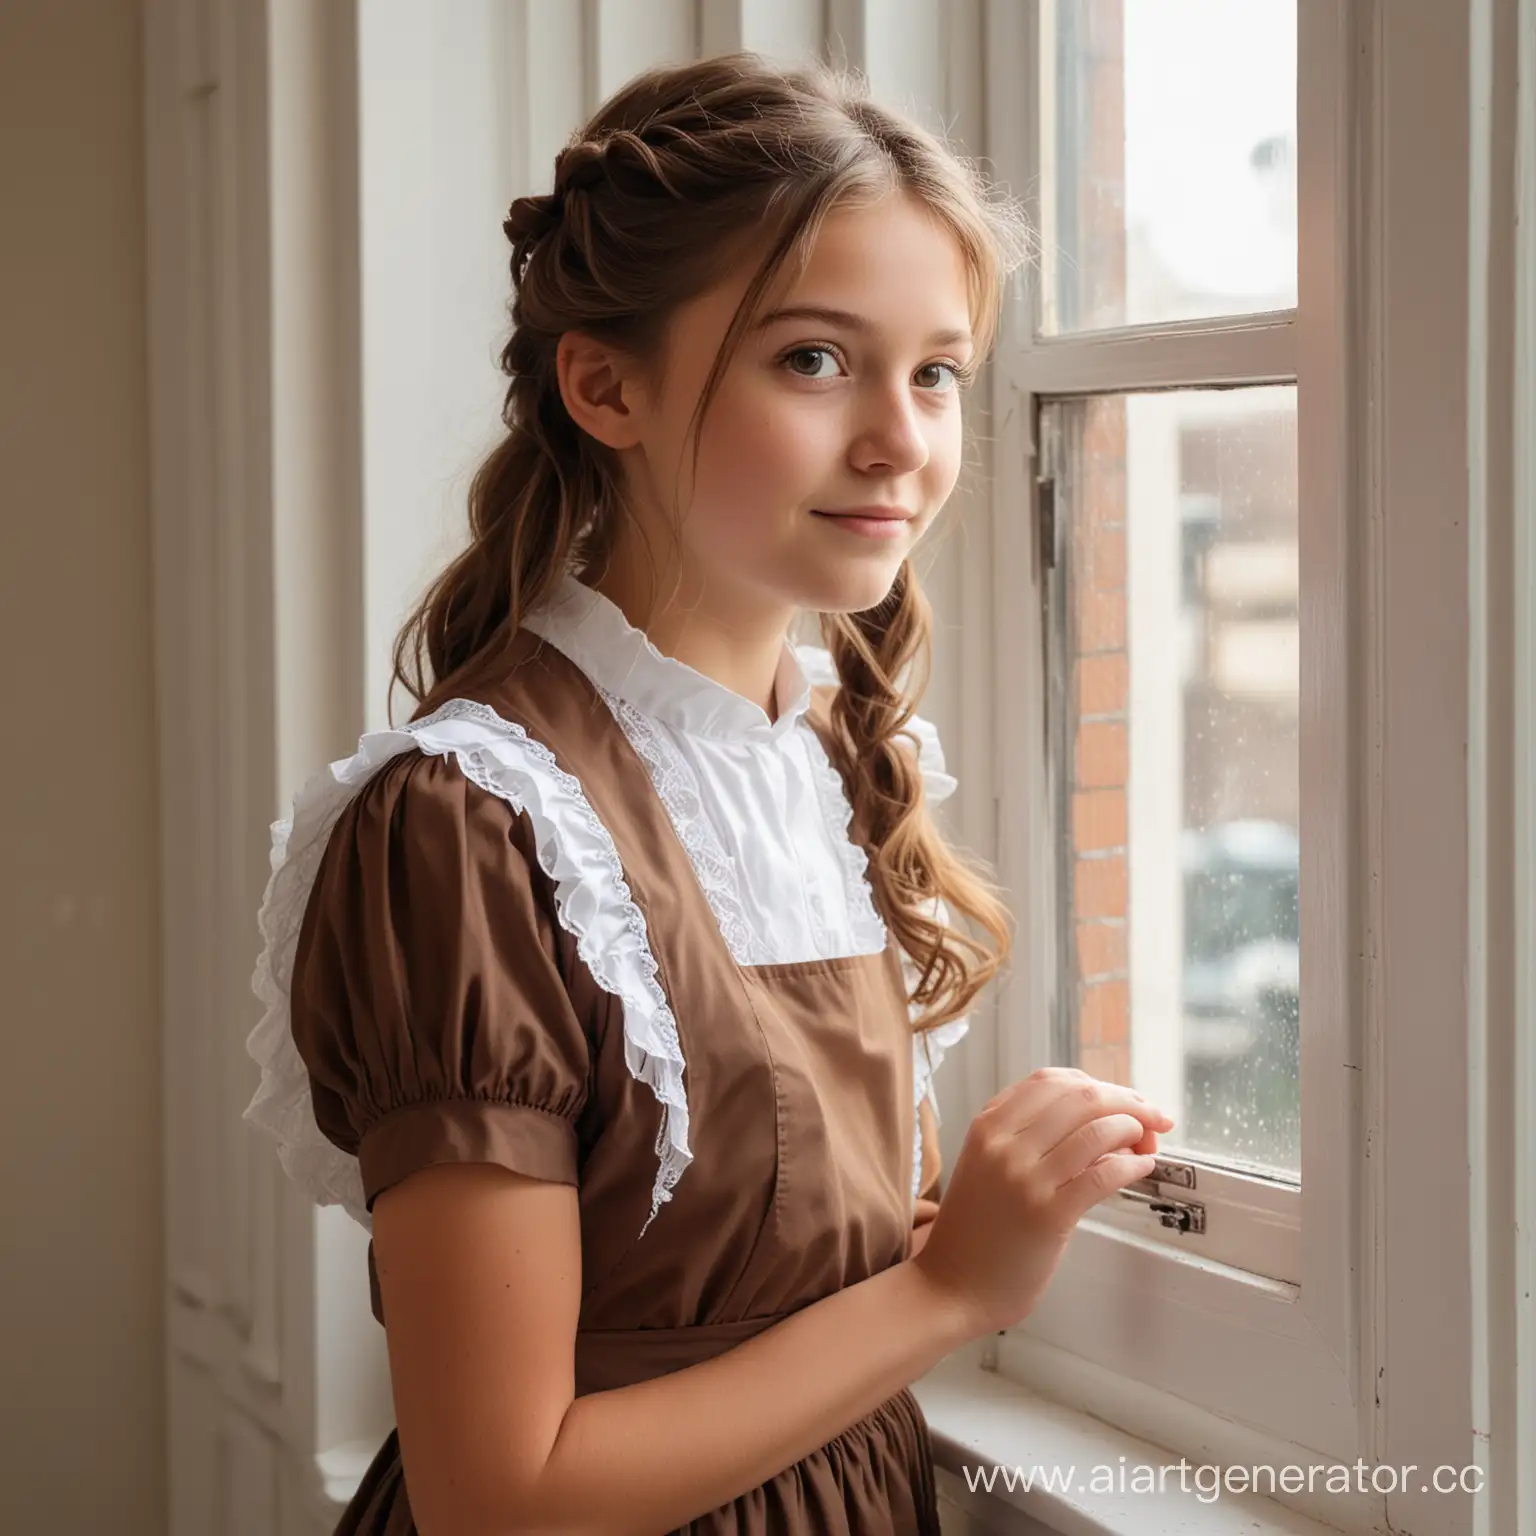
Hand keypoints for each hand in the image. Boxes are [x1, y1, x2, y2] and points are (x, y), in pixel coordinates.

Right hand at [911, 1067, 1174, 1337]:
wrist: (950, 1286)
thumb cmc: (977, 1229)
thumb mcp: (988, 1164)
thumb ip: (1028, 1137)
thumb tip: (1099, 1119)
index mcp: (987, 1125)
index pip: (1053, 1080)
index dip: (1098, 1084)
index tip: (1124, 1100)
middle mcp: (1003, 1144)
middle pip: (1081, 1098)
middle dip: (1128, 1102)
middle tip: (1153, 1118)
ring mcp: (1024, 1178)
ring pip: (1096, 1130)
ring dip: (1134, 1130)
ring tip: (1146, 1144)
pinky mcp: (1047, 1216)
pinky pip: (1102, 1175)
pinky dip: (1132, 1165)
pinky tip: (1142, 1167)